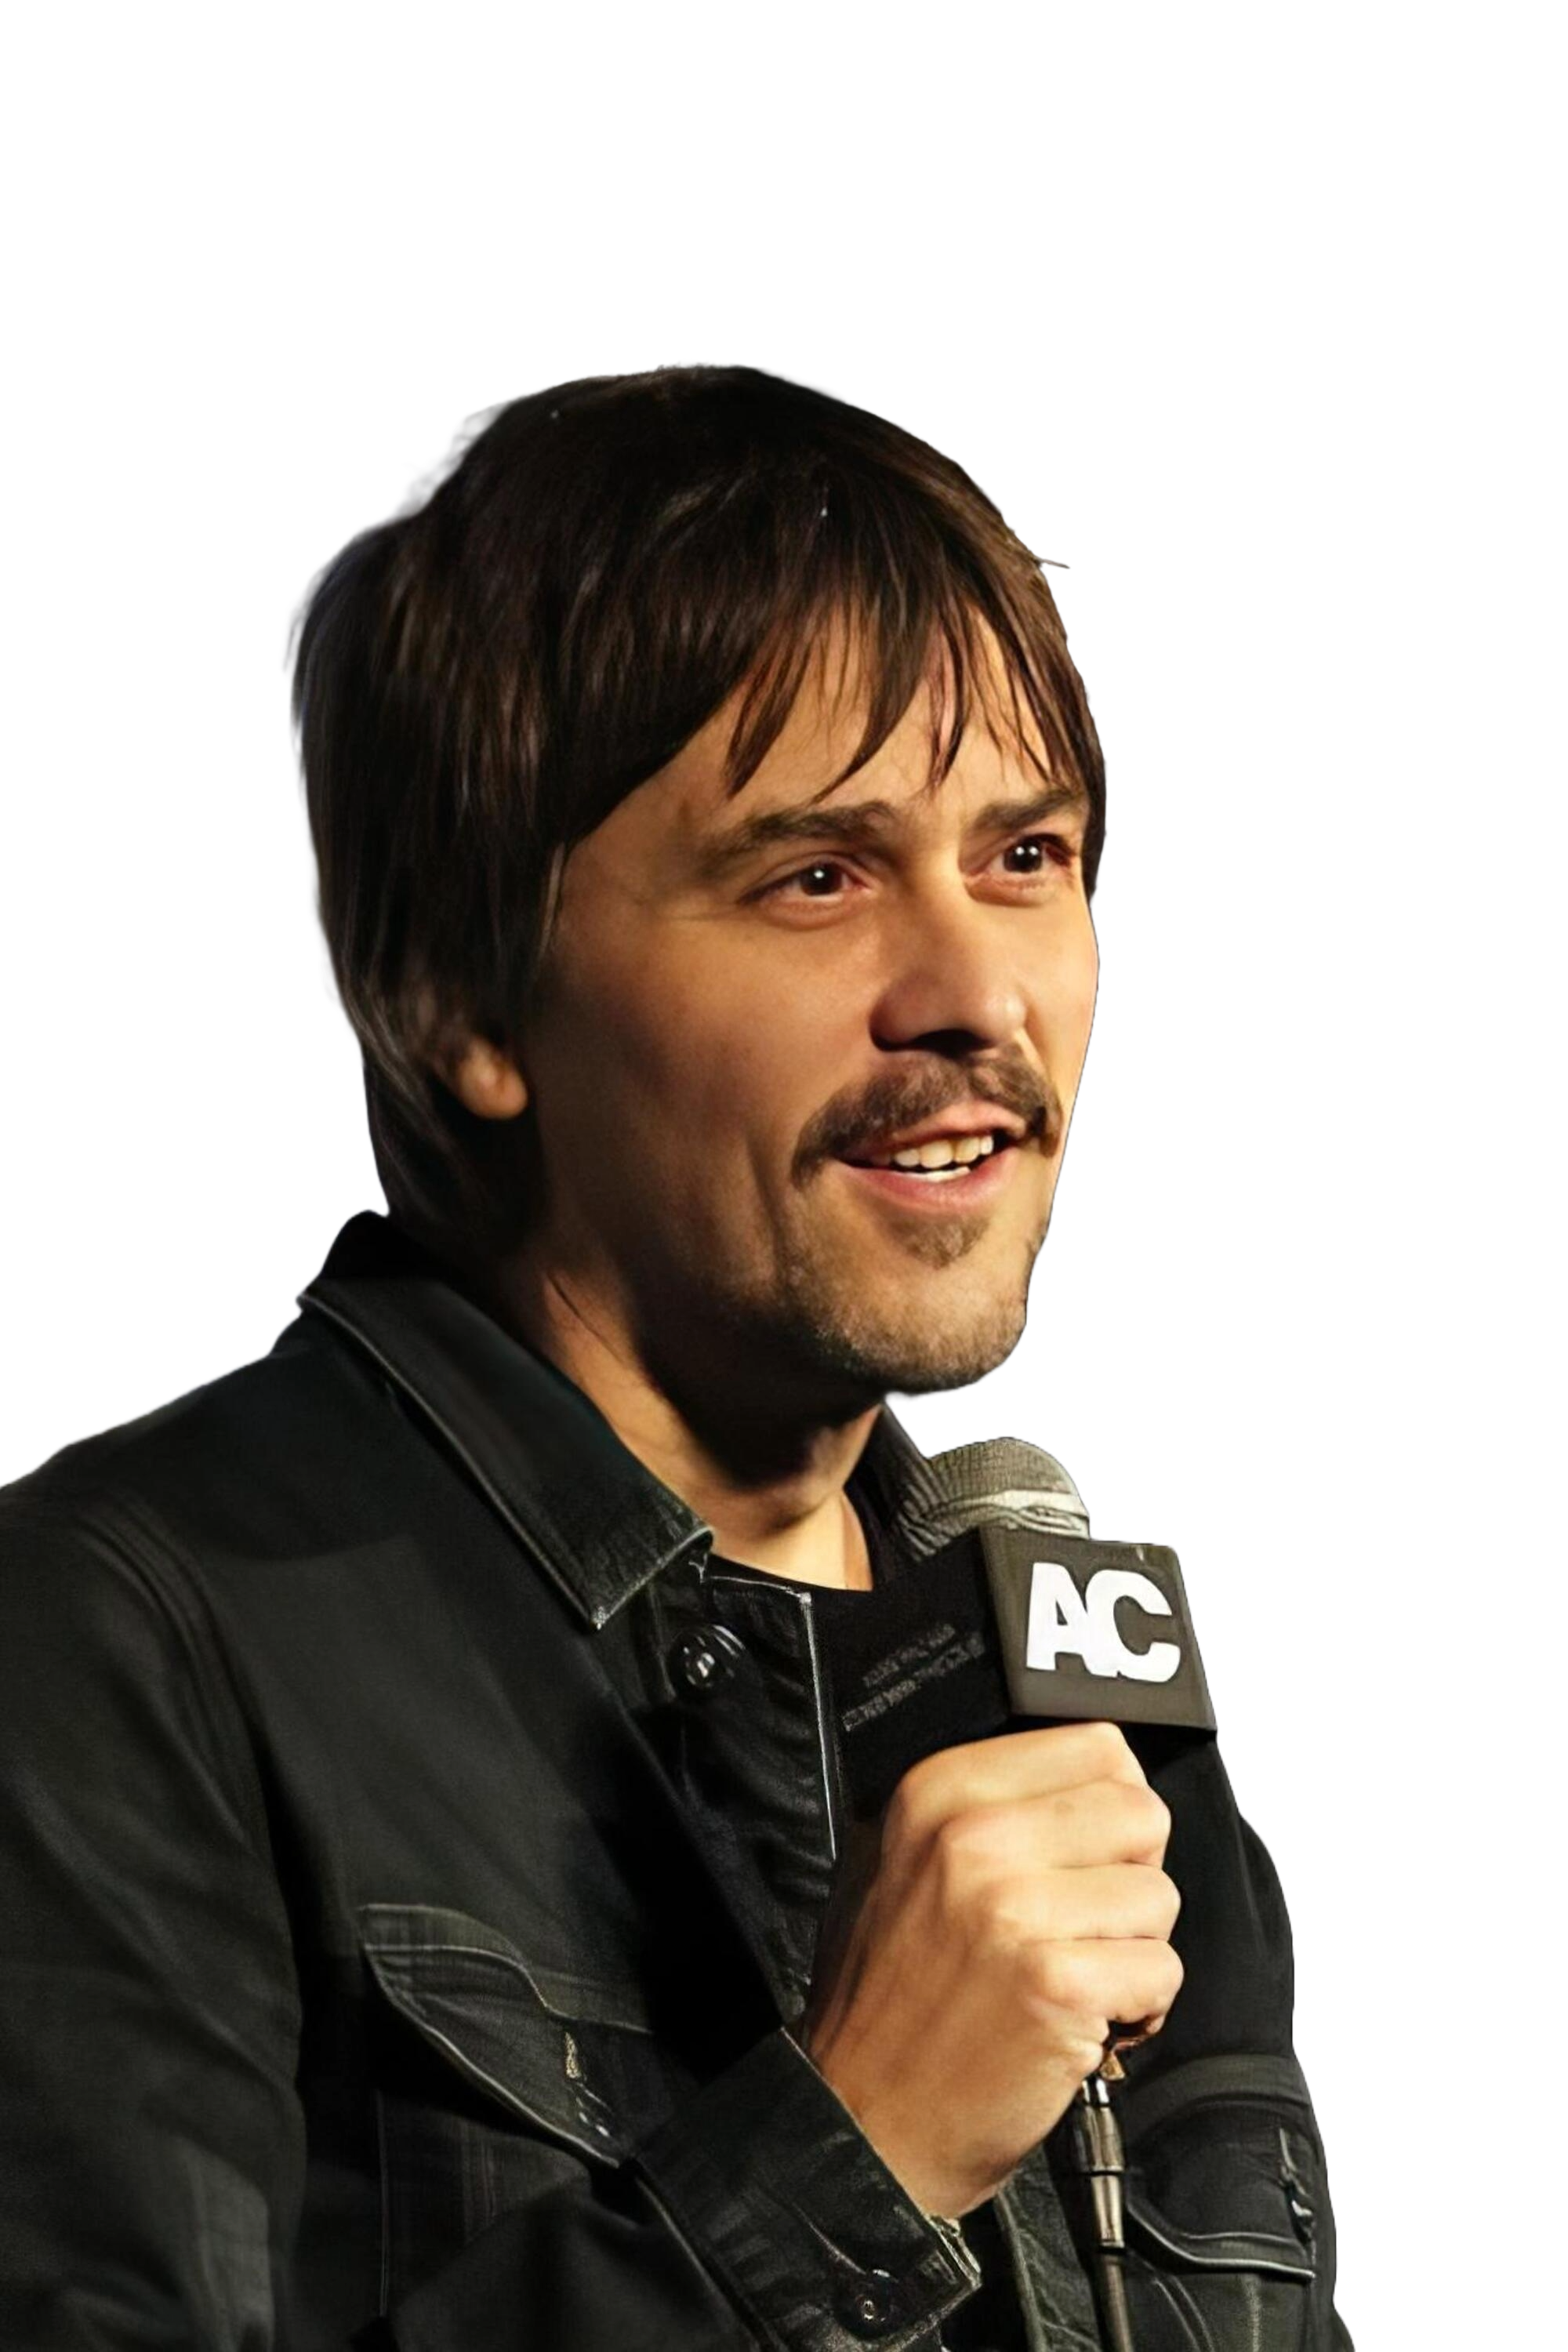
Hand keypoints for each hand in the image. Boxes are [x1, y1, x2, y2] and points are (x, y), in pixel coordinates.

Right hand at [800, 1720, 1183, 2219]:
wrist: (861, 2123)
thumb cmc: (888, 1999)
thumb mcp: (896, 1862)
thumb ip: (983, 1806)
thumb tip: (1095, 1769)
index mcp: (937, 1791)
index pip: (1095, 1747)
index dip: (1107, 1810)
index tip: (1082, 1858)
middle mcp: (972, 1837)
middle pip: (1139, 1811)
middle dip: (1130, 1875)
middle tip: (1083, 1925)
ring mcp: (1013, 1909)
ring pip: (1158, 1894)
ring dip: (1133, 1949)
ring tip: (1072, 1979)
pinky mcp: (1056, 1985)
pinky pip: (1161, 1970)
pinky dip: (1139, 2009)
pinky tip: (1083, 2025)